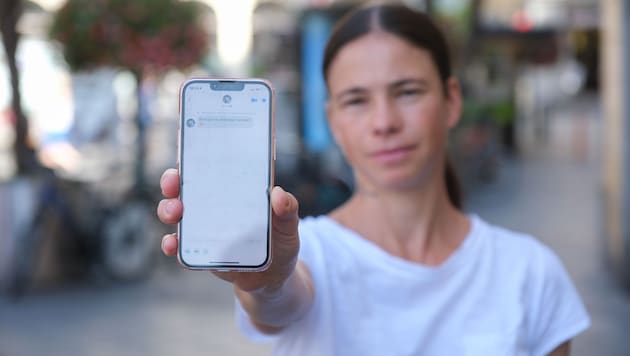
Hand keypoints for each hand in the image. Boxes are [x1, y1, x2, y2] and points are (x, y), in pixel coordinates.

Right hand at [157, 168, 299, 292]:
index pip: (209, 165)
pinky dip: (171, 244)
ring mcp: (202, 227)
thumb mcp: (289, 224)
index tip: (185, 150)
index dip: (193, 155)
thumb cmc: (280, 243)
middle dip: (171, 181)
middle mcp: (212, 204)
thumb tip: (278, 194)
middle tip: (173, 184)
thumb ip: (288, 210)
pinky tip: (173, 244)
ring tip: (175, 213)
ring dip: (168, 209)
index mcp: (233, 189)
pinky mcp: (198, 251)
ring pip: (175, 212)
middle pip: (183, 186)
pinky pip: (179, 246)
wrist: (273, 278)